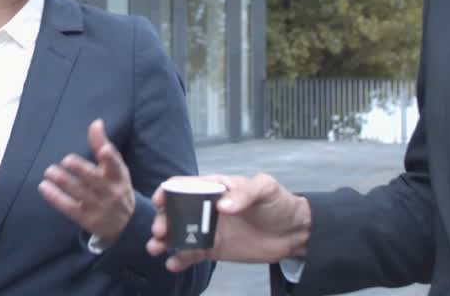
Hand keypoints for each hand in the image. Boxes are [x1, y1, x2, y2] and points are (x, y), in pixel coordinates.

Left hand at [38, 119, 135, 243]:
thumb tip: (96, 122)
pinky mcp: (86, 219)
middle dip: (81, 169)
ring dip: (64, 182)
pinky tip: (44, 187)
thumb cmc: (117, 187)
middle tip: (67, 160)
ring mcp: (99, 207)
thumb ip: (103, 145)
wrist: (126, 224)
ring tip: (49, 171)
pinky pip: (69, 207)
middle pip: (95, 180)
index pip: (116, 166)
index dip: (110, 158)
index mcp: (118, 177)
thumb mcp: (116, 168)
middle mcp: (110, 192)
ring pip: (80, 193)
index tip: (104, 150)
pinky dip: (56, 197)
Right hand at [145, 173, 310, 271]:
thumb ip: (245, 194)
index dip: (170, 191)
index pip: (186, 185)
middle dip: (165, 219)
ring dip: (166, 240)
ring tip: (155, 248)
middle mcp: (208, 207)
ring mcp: (210, 229)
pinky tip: (172, 264)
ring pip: (181, 233)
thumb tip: (222, 206)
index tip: (159, 201)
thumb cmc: (279, 203)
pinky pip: (194, 253)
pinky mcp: (215, 249)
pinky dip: (181, 259)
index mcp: (216, 188)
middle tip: (160, 231)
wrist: (294, 232)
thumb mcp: (265, 189)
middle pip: (178, 211)